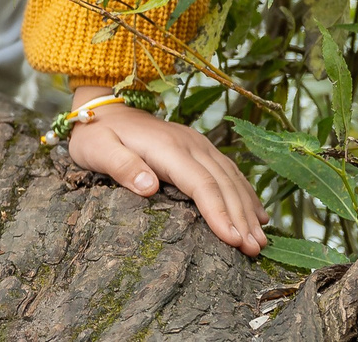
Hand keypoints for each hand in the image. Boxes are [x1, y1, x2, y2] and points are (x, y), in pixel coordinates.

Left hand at [66, 90, 267, 255]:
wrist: (103, 106)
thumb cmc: (96, 134)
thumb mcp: (97, 150)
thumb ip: (121, 166)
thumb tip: (148, 187)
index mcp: (167, 148)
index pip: (200, 184)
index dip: (219, 212)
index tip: (233, 240)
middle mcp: (189, 143)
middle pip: (222, 184)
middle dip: (241, 218)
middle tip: (254, 250)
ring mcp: (196, 143)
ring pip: (230, 178)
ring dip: (247, 209)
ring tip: (261, 241)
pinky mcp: (198, 147)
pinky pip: (228, 171)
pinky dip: (245, 193)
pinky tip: (258, 214)